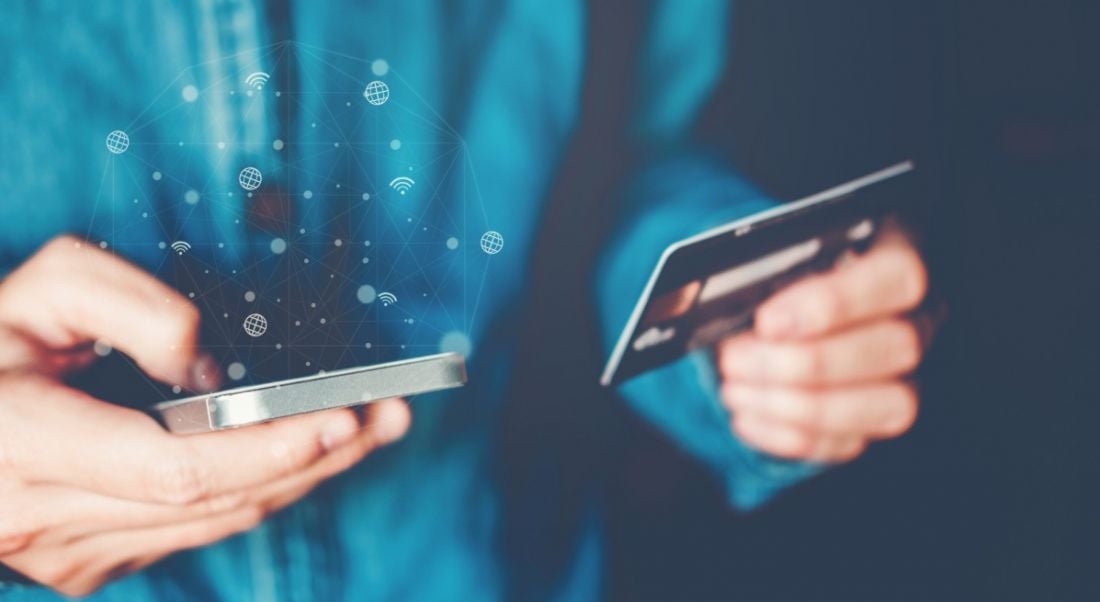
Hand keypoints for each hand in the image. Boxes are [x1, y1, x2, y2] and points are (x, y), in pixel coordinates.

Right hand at [0, 236, 410, 595]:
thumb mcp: (39, 289)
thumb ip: (129, 306)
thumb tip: (207, 370)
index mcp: (25, 443)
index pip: (176, 467)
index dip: (268, 448)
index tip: (340, 415)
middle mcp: (48, 517)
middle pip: (218, 500)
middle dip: (317, 458)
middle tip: (388, 415)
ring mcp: (70, 554)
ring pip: (218, 522)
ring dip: (303, 477)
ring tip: (370, 430)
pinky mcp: (91, 565)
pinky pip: (197, 530)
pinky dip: (260, 491)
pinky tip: (304, 457)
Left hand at [716, 223, 931, 462]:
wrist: (775, 313)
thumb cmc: (779, 274)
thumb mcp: (770, 256)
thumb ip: (763, 271)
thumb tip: (716, 300)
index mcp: (898, 254)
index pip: (897, 277)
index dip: (835, 303)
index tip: (769, 322)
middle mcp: (920, 317)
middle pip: (897, 346)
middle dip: (806, 362)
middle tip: (738, 359)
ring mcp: (909, 373)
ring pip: (888, 404)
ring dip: (799, 405)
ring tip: (736, 389)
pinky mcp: (879, 418)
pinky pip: (851, 441)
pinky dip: (789, 435)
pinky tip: (745, 416)